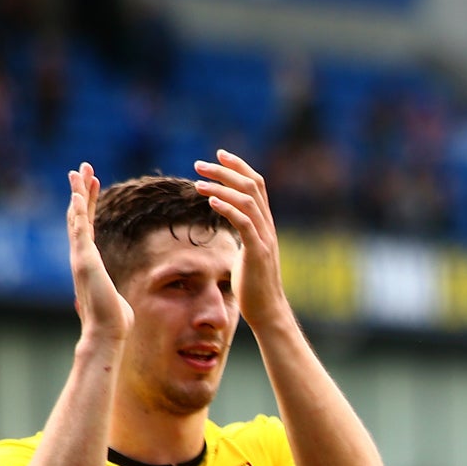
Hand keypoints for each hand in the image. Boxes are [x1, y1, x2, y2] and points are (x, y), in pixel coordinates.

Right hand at [67, 164, 132, 345]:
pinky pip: (79, 231)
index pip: (87, 226)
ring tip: (80, 172)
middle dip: (80, 191)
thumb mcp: (115, 297)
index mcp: (89, 261)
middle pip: (78, 216)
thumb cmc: (113, 320)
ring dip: (78, 194)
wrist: (106, 332)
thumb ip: (109, 290)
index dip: (87, 204)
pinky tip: (77, 196)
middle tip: (82, 169)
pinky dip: (77, 212)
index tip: (92, 185)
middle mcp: (81, 256)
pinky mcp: (85, 261)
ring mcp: (81, 257)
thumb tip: (112, 296)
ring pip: (76, 218)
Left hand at [193, 150, 291, 333]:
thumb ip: (242, 235)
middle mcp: (268, 227)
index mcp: (265, 225)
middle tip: (200, 164)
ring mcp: (264, 239)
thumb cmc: (254, 286)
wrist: (267, 310)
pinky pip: (244, 223)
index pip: (257, 185)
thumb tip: (230, 226)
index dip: (239, 167)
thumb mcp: (247, 253)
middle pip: (252, 186)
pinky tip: (210, 201)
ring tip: (198, 182)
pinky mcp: (257, 252)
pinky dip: (227, 208)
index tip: (220, 155)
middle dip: (225, 170)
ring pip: (247, 200)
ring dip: (221, 187)